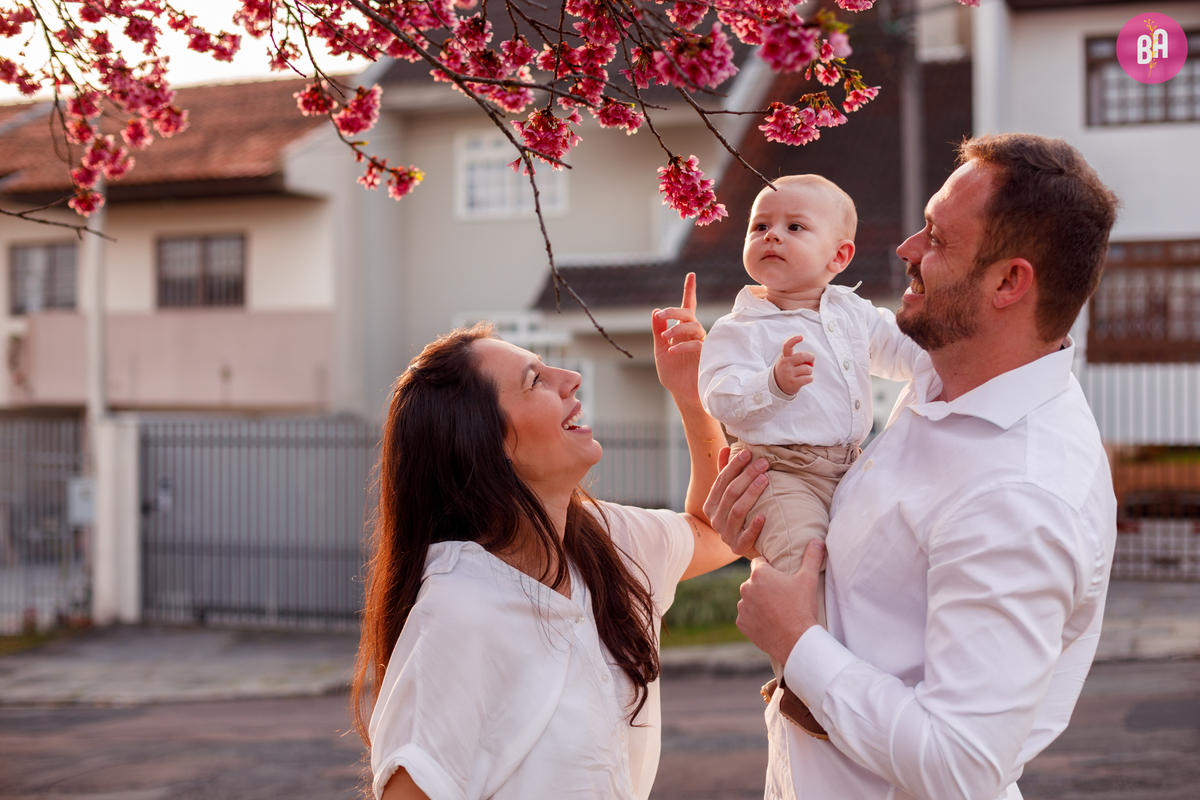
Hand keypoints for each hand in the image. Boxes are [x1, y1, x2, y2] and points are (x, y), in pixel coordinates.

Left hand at [654, 272, 705, 405]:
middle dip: (675, 310)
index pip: (687, 307)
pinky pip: (696, 344)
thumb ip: (658, 333)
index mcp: (682, 332)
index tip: (691, 275)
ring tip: (666, 335)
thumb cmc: (674, 374)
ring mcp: (701, 344)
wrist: (684, 396)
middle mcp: (693, 335)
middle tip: (662, 314)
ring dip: (678, 327)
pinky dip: (683, 345)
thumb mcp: (660, 352)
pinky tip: (672, 350)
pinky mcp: (706, 356)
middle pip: (689, 314)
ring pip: (694, 326)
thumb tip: (655, 312)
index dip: (689, 291)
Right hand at [702, 447, 768, 558]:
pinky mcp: (738, 548)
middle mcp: (715, 519)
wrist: (746, 546)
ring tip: (766, 480)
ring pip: (737, 511)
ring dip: (752, 494)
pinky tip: (763, 516)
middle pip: (730, 493)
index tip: (748, 453)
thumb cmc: (741, 515)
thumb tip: (726, 449)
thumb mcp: (731, 495)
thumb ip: (726, 474)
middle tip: (763, 463)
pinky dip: (754, 527)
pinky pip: (745, 538)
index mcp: (711, 505)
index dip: (734, 466)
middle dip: (747, 476)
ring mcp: (725, 535)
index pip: (721, 481)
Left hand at [737, 540, 824, 663]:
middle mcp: (746, 588)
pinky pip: (746, 616)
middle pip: (754, 582)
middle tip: (781, 596)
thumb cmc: (801, 607)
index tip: (780, 577)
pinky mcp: (741, 623)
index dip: (770, 568)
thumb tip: (817, 541)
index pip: (759, 562)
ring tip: (775, 610)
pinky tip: (769, 622)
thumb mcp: (808, 580)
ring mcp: (742, 606)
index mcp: (759, 574)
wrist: (795, 640)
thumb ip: (811, 557)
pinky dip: (755, 618)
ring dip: (758, 602)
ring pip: (749, 599)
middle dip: (764, 586)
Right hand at [773, 335, 815, 396]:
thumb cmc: (787, 370)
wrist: (778, 385)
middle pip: (802, 356)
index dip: (794, 340)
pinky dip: (810, 378)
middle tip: (811, 360)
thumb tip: (811, 363)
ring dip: (809, 371)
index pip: (787, 346)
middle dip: (811, 357)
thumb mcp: (790, 362)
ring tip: (803, 373)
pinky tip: (805, 379)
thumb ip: (800, 359)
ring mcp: (789, 374)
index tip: (801, 337)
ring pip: (808, 369)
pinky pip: (808, 378)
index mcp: (785, 357)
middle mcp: (785, 364)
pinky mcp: (793, 383)